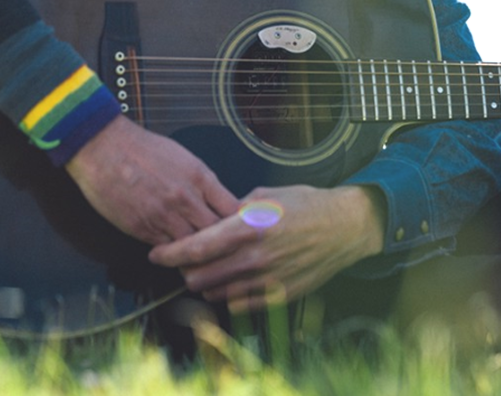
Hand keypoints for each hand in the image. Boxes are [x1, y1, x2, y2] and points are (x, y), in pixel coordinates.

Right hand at [65, 116, 239, 244]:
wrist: (104, 148)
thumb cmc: (141, 148)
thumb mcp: (182, 157)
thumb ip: (201, 182)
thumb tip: (217, 202)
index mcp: (199, 177)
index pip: (232, 210)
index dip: (239, 223)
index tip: (240, 228)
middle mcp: (185, 199)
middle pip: (216, 233)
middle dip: (221, 242)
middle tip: (222, 248)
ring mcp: (164, 216)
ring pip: (191, 247)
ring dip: (195, 251)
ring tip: (198, 254)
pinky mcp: (142, 229)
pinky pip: (166, 248)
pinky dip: (172, 251)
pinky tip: (174, 249)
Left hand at [147, 184, 384, 311]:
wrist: (344, 227)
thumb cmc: (305, 205)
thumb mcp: (266, 195)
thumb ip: (233, 209)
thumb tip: (208, 219)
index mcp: (249, 227)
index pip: (198, 247)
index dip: (171, 253)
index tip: (156, 254)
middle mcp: (256, 257)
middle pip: (200, 276)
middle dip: (185, 269)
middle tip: (183, 261)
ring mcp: (268, 279)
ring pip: (216, 293)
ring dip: (205, 283)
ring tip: (206, 270)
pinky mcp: (280, 294)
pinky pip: (240, 304)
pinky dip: (227, 294)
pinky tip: (229, 281)